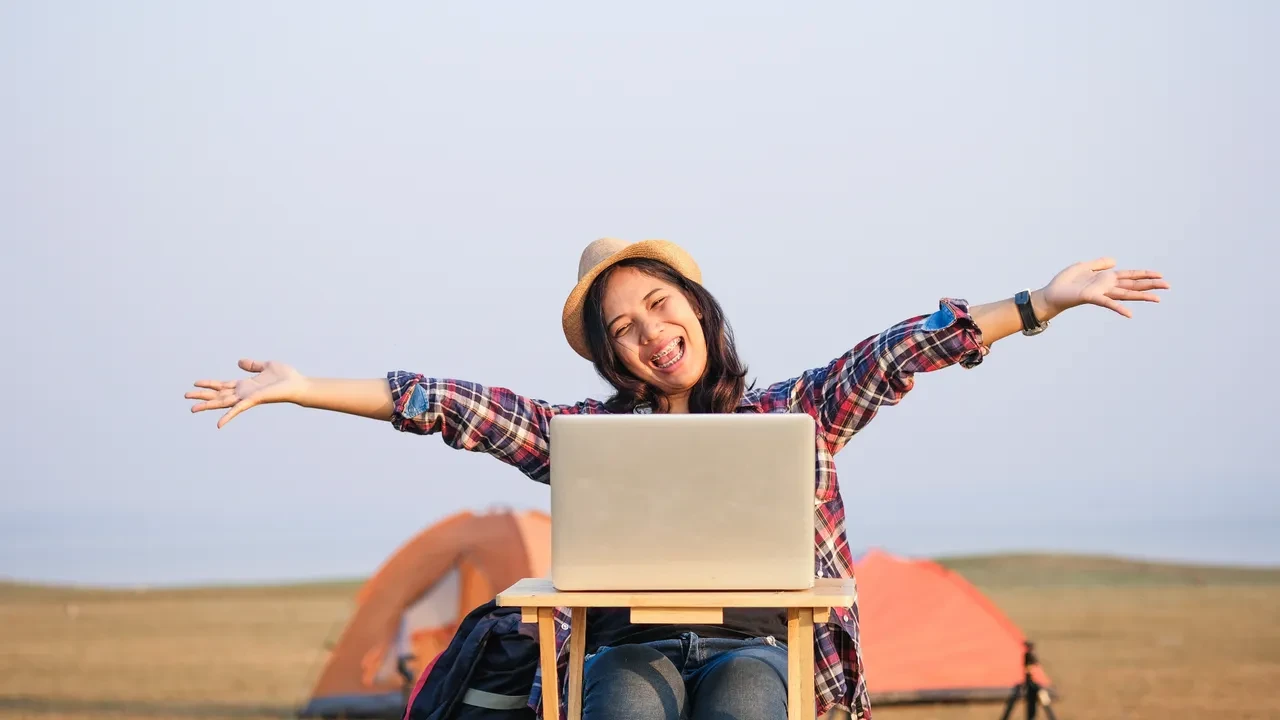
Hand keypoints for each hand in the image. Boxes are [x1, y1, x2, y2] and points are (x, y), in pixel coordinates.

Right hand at [186, 359, 307, 428]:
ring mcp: (246, 398)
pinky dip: (228, 417)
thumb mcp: (266, 365)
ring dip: (207, 406)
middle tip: (185, 396)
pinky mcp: (252, 400)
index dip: (209, 384)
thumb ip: (252, 365)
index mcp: (245, 385)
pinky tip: (218, 424)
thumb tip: (239, 362)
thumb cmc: (286, 377)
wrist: (298, 384)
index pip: (222, 385)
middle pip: (218, 395)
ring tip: (192, 409)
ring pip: (222, 402)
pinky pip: (237, 409)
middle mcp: (243, 393)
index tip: (195, 383)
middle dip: (202, 396)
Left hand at [1039, 257, 1168, 318]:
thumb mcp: (1084, 266)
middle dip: (1150, 285)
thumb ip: (1099, 264)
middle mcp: (1107, 286)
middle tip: (1168, 286)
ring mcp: (1101, 293)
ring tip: (1158, 299)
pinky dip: (1119, 308)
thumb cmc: (1065, 282)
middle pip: (1133, 285)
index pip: (1130, 275)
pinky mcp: (1092, 297)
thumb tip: (1115, 261)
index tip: (1160, 275)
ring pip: (1126, 294)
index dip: (1144, 274)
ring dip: (1142, 296)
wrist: (1051, 294)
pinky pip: (1108, 303)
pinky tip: (1130, 314)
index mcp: (1106, 278)